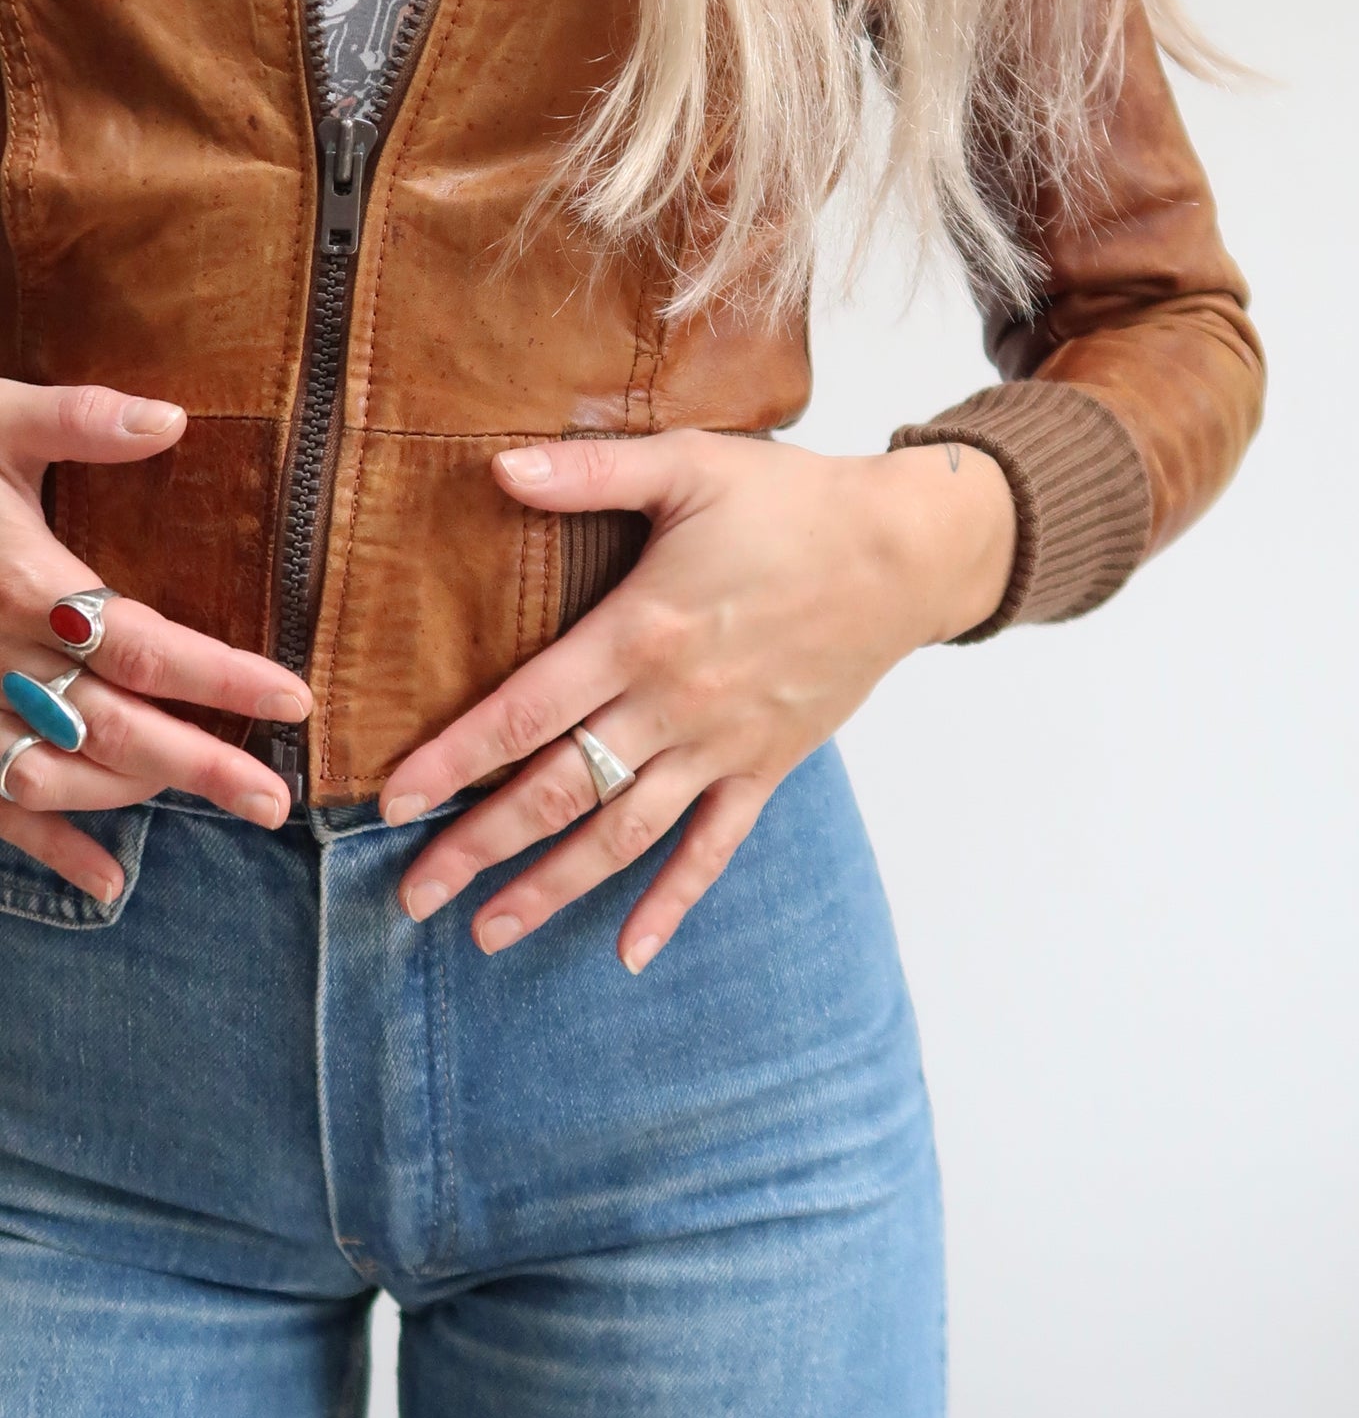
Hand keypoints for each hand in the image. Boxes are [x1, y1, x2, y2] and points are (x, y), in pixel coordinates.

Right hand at [0, 380, 312, 901]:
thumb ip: (78, 419)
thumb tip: (172, 419)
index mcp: (23, 585)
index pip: (140, 646)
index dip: (220, 678)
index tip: (296, 701)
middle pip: (111, 727)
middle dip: (198, 768)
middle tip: (277, 802)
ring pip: (52, 776)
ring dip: (134, 799)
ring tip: (219, 805)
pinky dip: (47, 852)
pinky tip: (107, 882)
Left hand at [385, 429, 1015, 968]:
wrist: (906, 551)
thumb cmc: (792, 501)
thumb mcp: (689, 464)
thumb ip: (590, 471)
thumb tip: (497, 465)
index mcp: (641, 633)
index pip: (526, 710)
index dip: (454, 758)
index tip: (392, 800)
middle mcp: (674, 705)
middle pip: (559, 791)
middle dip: (479, 846)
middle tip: (412, 894)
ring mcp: (723, 746)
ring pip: (623, 834)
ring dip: (553, 887)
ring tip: (488, 932)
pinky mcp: (768, 766)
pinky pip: (714, 849)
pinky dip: (674, 902)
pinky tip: (631, 953)